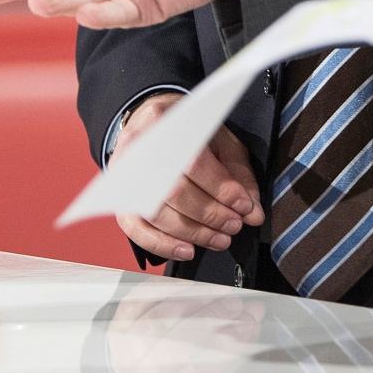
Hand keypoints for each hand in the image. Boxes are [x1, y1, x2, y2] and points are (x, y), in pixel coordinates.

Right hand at [112, 94, 265, 260]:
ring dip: (193, 232)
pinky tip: (188, 250)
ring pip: (157, 213)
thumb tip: (253, 211)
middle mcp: (139, 148)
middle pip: (174, 191)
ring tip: (220, 238)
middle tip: (234, 225)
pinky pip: (137, 230)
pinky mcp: (120, 199)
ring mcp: (125, 175)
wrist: (152, 123)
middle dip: (210, 214)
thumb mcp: (220, 140)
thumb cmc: (189, 131)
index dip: (221, 189)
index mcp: (167, 122)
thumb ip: (238, 174)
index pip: (194, 162)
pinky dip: (163, 245)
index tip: (243, 206)